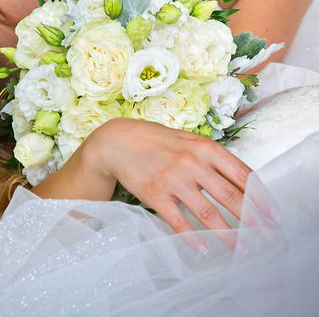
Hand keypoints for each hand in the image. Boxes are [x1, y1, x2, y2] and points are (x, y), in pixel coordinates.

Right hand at [83, 118, 260, 250]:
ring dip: (229, 234)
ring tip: (241, 248)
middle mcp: (192, 163)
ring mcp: (173, 180)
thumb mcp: (189, 141)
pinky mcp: (155, 195)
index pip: (243, 175)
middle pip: (231, 197)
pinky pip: (178, 221)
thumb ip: (213, 158)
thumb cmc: (157, 141)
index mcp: (205, 148)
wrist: (118, 141)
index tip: (272, 214)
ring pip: (209, 213)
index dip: (261, 198)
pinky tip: (203, 248)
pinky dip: (192, 238)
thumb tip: (242, 182)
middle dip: (252, 220)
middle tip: (264, 236)